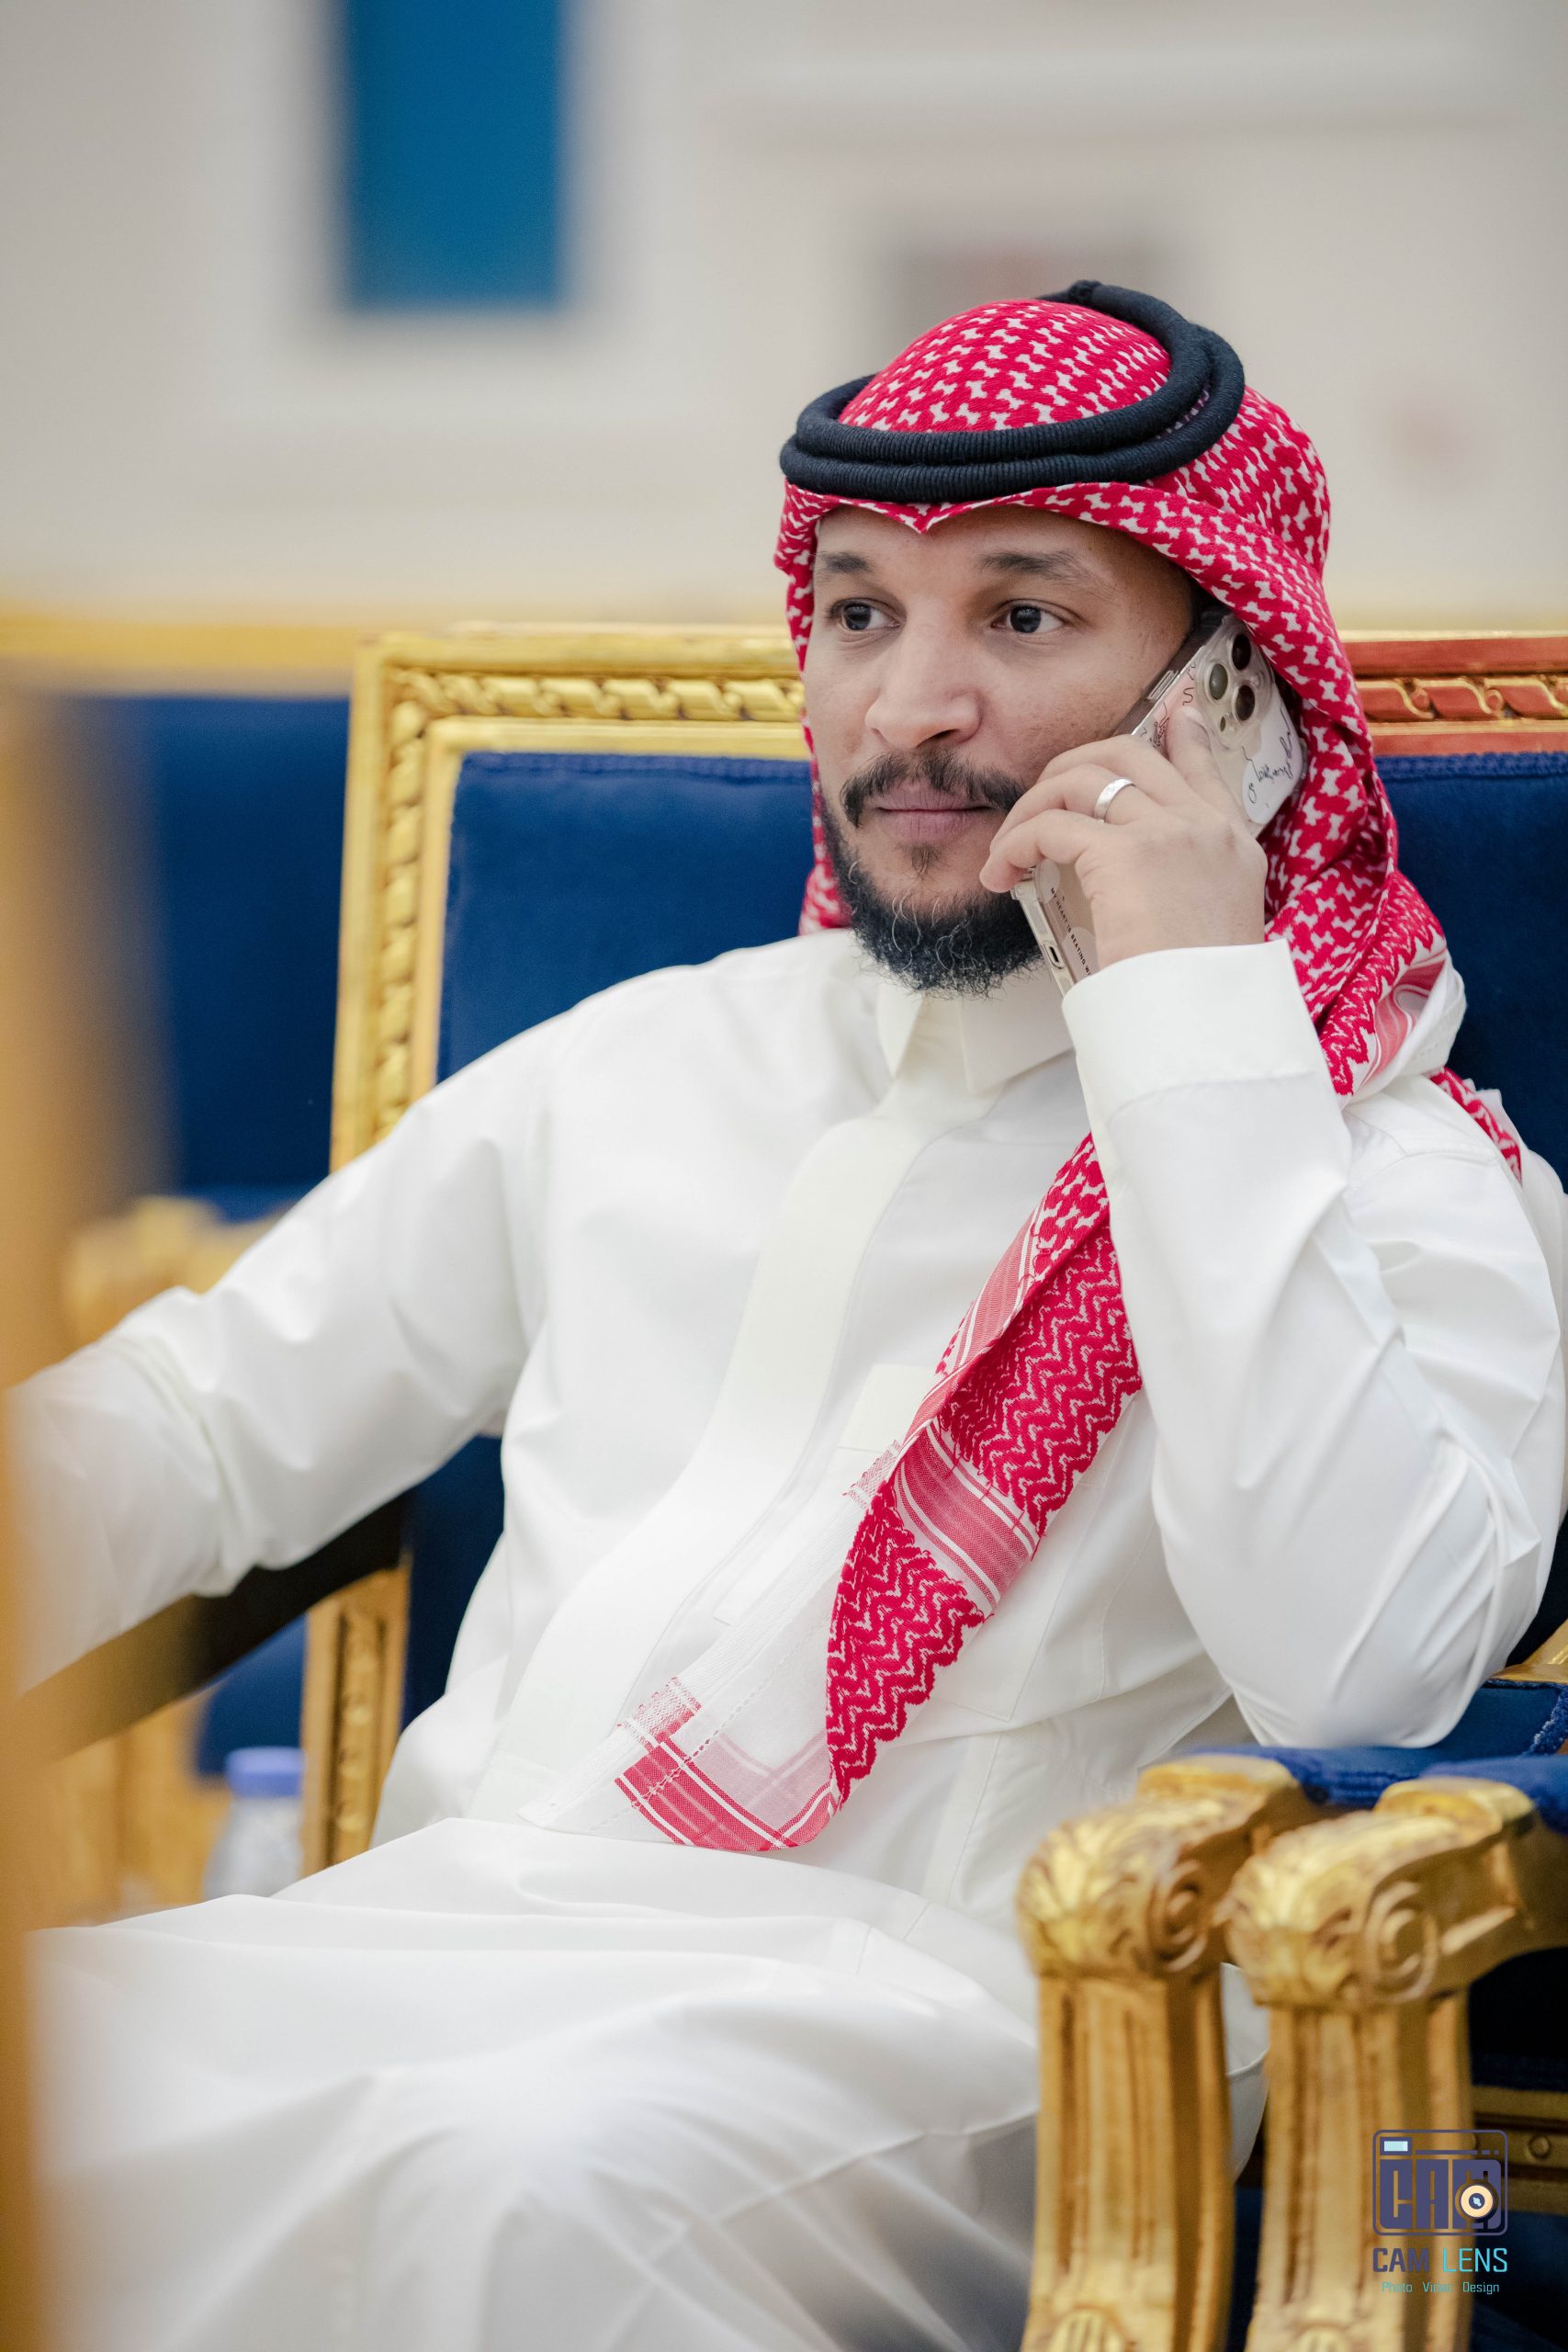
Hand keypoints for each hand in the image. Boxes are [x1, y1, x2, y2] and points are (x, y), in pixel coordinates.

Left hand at [979, 694, 1267, 969]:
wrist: (1210, 1024)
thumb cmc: (1204, 997)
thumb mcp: (1219, 930)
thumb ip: (1193, 892)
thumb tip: (1146, 894)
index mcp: (1234, 843)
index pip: (1206, 767)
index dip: (1184, 733)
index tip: (1176, 710)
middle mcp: (1206, 826)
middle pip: (1130, 754)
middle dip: (1072, 764)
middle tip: (1042, 795)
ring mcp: (1168, 832)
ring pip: (1082, 780)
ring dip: (1032, 808)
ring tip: (1008, 848)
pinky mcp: (1124, 854)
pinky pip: (1051, 827)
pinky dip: (1016, 844)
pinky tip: (1002, 873)